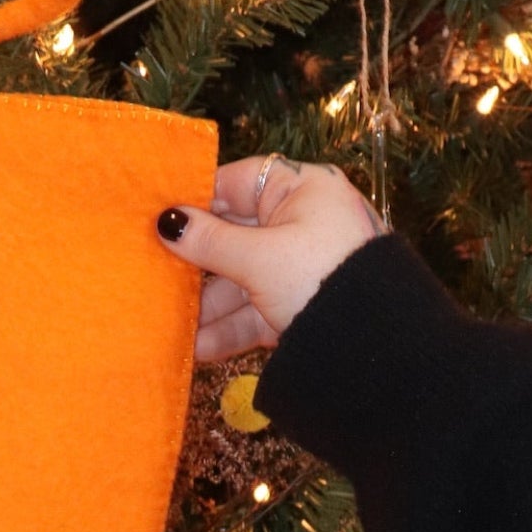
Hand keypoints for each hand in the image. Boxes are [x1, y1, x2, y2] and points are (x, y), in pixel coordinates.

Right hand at [155, 156, 384, 361]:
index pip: (239, 183)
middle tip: (153, 276)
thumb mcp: (259, 259)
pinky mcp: (299, 309)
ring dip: (206, 306)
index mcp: (303, 190)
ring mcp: (301, 269)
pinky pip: (255, 313)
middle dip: (195, 264)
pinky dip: (227, 329)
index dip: (198, 201)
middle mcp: (303, 224)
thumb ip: (209, 242)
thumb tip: (165, 221)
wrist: (377, 347)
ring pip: (241, 281)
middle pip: (235, 237)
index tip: (159, 220)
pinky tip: (196, 347)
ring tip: (169, 325)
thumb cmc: (318, 278)